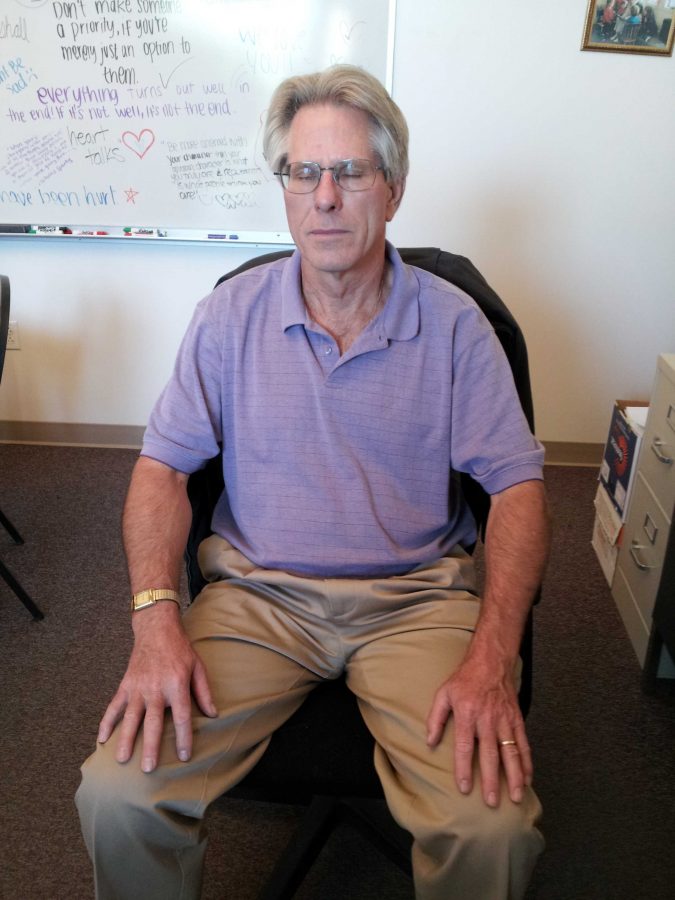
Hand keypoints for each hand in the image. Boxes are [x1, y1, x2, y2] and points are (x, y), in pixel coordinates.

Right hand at [97, 603, 216, 772]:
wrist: (156, 628)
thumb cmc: (180, 649)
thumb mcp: (198, 667)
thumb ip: (204, 692)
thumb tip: (213, 714)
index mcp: (176, 685)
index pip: (181, 716)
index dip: (183, 737)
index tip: (183, 756)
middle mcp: (156, 688)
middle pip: (153, 722)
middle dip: (150, 746)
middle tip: (148, 769)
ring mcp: (138, 687)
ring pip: (130, 717)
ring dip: (125, 739)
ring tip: (121, 759)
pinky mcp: (125, 685)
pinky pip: (114, 706)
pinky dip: (106, 722)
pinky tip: (101, 739)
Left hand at [426, 653, 531, 807]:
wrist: (490, 662)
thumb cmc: (465, 679)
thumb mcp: (443, 694)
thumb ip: (435, 718)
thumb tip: (430, 742)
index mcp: (467, 714)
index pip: (464, 747)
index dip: (464, 768)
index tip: (465, 788)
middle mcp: (487, 719)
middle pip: (490, 754)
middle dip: (491, 780)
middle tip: (492, 802)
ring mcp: (505, 720)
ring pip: (511, 752)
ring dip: (514, 776)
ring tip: (515, 797)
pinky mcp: (517, 719)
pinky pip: (523, 744)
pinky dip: (527, 762)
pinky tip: (528, 779)